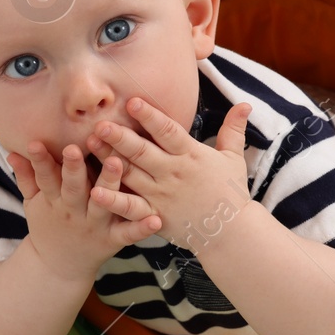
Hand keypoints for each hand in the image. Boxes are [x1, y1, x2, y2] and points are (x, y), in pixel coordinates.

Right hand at [6, 139, 162, 282]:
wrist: (59, 267)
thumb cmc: (49, 225)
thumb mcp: (33, 204)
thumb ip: (26, 177)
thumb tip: (12, 150)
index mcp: (54, 200)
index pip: (46, 178)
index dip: (41, 161)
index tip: (37, 143)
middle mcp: (74, 211)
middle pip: (73, 188)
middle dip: (74, 169)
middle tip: (75, 148)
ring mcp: (95, 226)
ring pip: (102, 203)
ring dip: (109, 184)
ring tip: (116, 163)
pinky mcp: (112, 240)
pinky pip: (128, 234)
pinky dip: (141, 228)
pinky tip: (156, 219)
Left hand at [83, 96, 252, 253]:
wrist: (231, 233)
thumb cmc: (231, 193)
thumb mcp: (233, 158)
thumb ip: (234, 130)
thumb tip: (246, 104)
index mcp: (190, 155)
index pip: (168, 132)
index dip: (150, 116)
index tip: (132, 101)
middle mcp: (173, 173)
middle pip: (143, 152)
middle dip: (121, 137)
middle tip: (100, 123)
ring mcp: (162, 195)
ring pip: (131, 175)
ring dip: (109, 161)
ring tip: (88, 145)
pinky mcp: (154, 215)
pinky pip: (130, 208)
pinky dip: (113, 201)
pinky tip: (95, 191)